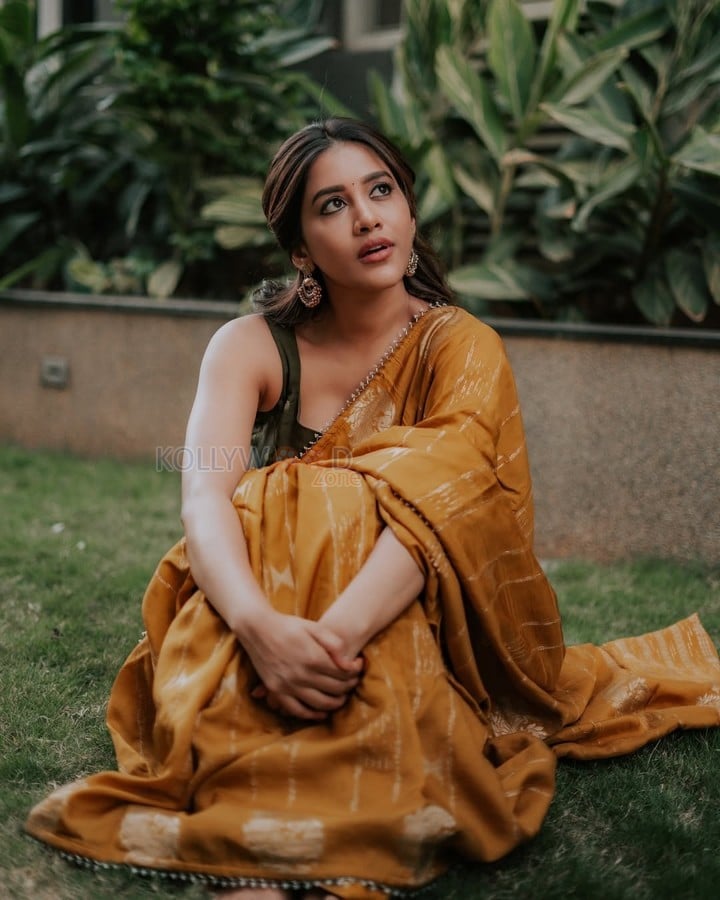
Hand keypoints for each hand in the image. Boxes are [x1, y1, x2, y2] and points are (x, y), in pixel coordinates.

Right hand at [241, 609, 363, 719]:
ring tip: (342, 698)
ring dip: (336, 703)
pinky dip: (312, 715)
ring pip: (320, 703)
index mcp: (313, 658)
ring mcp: (288, 685)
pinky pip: (298, 711)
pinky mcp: (276, 691)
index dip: (355, 672)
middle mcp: (301, 674)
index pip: (343, 673)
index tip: (358, 666)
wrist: (258, 628)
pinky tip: (322, 713)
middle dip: (349, 686)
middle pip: (335, 689)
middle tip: (353, 682)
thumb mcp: (314, 627)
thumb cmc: (289, 625)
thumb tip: (349, 664)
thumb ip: (334, 644)